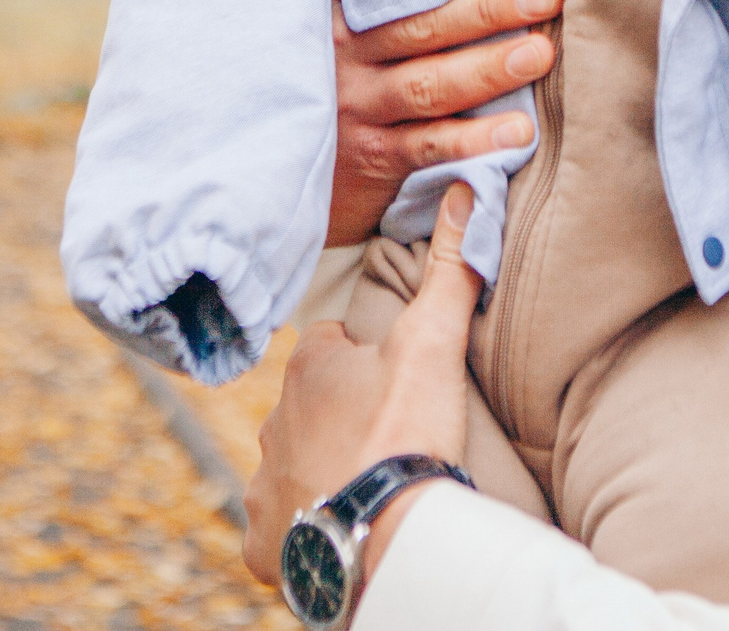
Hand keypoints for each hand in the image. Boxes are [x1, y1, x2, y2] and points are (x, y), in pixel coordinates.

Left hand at [244, 184, 487, 586]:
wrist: (383, 533)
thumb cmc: (405, 430)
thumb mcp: (434, 341)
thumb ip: (449, 267)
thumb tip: (463, 190)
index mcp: (308, 365)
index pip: (331, 345)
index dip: (365, 357)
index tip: (397, 380)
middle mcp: (272, 420)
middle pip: (310, 406)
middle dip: (340, 415)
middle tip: (391, 433)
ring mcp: (265, 482)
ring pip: (293, 464)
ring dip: (323, 469)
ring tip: (371, 482)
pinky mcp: (267, 539)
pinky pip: (282, 526)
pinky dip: (307, 524)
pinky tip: (342, 523)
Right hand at [329, 0, 560, 246]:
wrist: (280, 167)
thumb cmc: (335, 80)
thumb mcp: (343, 28)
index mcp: (345, 10)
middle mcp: (345, 54)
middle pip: (424, 26)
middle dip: (488, 9)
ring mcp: (356, 106)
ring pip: (430, 85)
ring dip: (488, 69)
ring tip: (540, 55)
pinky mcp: (370, 156)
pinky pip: (427, 145)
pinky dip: (473, 140)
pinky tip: (517, 133)